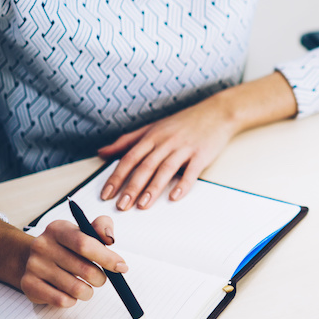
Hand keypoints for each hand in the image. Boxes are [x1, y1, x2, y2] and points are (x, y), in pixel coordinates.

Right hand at [21, 215, 127, 307]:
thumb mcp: (83, 230)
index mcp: (58, 229)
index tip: (121, 267)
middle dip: (101, 279)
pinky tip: (70, 293)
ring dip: (88, 291)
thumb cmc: (67, 246)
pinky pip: (62, 301)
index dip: (107, 258)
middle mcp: (42, 246)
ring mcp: (34, 266)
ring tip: (86, 287)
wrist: (31, 259)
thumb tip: (110, 239)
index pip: (85, 244)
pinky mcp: (29, 285)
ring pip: (76, 289)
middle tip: (100, 279)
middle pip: (84, 270)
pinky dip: (73, 300)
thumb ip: (102, 227)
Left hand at [97, 96, 236, 210]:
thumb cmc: (183, 122)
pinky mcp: (201, 154)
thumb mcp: (152, 127)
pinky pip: (191, 171)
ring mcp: (184, 148)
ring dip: (153, 188)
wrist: (216, 112)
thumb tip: (102, 152)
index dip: (116, 176)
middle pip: (145, 166)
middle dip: (132, 187)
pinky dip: (183, 184)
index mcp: (152, 136)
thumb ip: (127, 141)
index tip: (106, 194)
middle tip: (122, 205)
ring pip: (165, 169)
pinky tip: (175, 197)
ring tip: (143, 205)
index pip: (129, 158)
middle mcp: (166, 142)